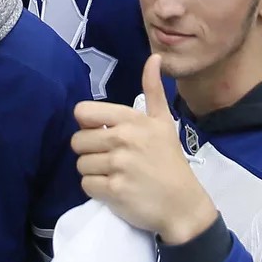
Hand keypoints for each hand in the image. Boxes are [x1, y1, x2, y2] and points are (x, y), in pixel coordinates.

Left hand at [72, 58, 220, 245]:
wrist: (183, 205)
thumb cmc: (170, 161)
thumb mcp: (164, 122)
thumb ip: (153, 90)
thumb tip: (155, 57)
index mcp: (131, 120)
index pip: (82, 112)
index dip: (87, 125)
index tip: (102, 134)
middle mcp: (123, 139)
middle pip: (77, 141)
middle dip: (90, 151)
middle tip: (111, 159)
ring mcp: (118, 166)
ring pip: (80, 165)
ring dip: (93, 172)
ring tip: (115, 174)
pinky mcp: (114, 191)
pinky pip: (86, 185)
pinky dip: (96, 189)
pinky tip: (114, 188)